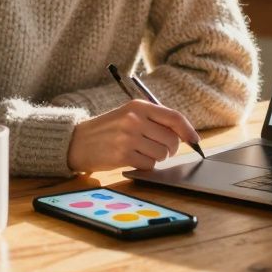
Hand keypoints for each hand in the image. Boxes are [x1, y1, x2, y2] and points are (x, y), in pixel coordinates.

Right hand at [67, 99, 201, 172]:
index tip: (195, 140)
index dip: (188, 131)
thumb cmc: (107, 129)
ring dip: (156, 158)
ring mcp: (128, 138)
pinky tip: (132, 159)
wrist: (76, 141)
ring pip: (162, 154)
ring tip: (140, 152)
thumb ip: (154, 120)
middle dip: (170, 149)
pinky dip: (145, 165)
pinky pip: (149, 165)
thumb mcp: (129, 115)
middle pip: (171, 140)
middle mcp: (134, 120)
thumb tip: (184, 135)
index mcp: (138, 106)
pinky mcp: (122, 155)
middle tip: (158, 149)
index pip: (174, 117)